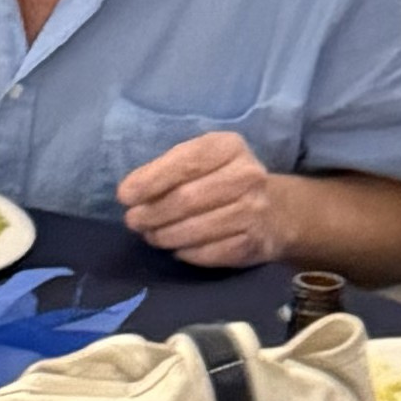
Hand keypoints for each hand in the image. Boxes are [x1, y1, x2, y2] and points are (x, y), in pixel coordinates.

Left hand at [116, 132, 293, 269]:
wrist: (275, 212)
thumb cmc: (223, 180)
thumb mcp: (201, 161)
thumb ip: (168, 169)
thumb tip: (130, 193)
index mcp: (229, 147)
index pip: (185, 162)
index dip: (150, 180)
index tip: (124, 196)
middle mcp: (247, 175)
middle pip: (186, 199)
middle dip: (152, 213)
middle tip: (133, 221)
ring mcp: (253, 211)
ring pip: (194, 229)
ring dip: (164, 236)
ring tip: (151, 235)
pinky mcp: (253, 243)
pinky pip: (207, 253)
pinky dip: (185, 253)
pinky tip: (177, 249)